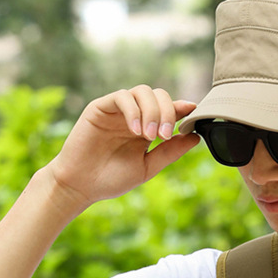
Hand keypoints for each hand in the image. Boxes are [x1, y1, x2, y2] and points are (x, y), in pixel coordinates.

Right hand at [46, 85, 199, 210]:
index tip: (194, 112)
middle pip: (158, 95)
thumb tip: (195, 137)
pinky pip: (121, 97)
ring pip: (142, 92)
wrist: (82, 185)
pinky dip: (133, 111)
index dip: (183, 108)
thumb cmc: (112, 179)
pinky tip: (136, 131)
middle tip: (164, 136)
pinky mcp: (100, 107)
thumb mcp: (147, 167)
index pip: (169, 109)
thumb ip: (170, 152)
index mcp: (147, 128)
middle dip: (167, 111)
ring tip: (151, 136)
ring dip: (152, 111)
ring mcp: (117, 110)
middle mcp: (134, 115)